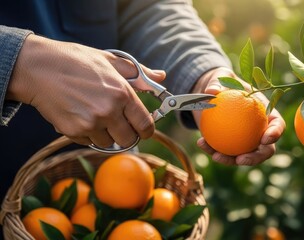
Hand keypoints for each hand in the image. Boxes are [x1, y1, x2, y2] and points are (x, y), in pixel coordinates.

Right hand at [6, 34, 165, 147]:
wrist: (37, 68)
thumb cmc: (75, 61)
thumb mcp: (111, 61)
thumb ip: (140, 74)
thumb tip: (161, 77)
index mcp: (122, 94)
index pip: (146, 125)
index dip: (147, 130)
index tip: (143, 128)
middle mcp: (109, 111)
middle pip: (129, 140)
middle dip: (127, 134)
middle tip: (120, 123)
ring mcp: (90, 124)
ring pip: (109, 143)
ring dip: (107, 134)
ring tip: (96, 115)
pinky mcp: (73, 132)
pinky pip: (89, 142)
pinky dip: (89, 135)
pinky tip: (82, 117)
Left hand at [192, 67, 285, 165]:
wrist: (211, 93)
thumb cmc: (223, 82)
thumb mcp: (221, 77)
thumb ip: (218, 82)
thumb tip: (211, 90)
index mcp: (266, 112)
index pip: (277, 124)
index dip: (276, 133)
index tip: (265, 139)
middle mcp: (259, 130)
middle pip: (265, 149)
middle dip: (256, 157)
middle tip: (241, 159)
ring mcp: (245, 140)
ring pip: (243, 156)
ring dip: (230, 160)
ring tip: (216, 157)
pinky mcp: (230, 145)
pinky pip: (223, 151)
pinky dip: (212, 150)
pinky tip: (201, 143)